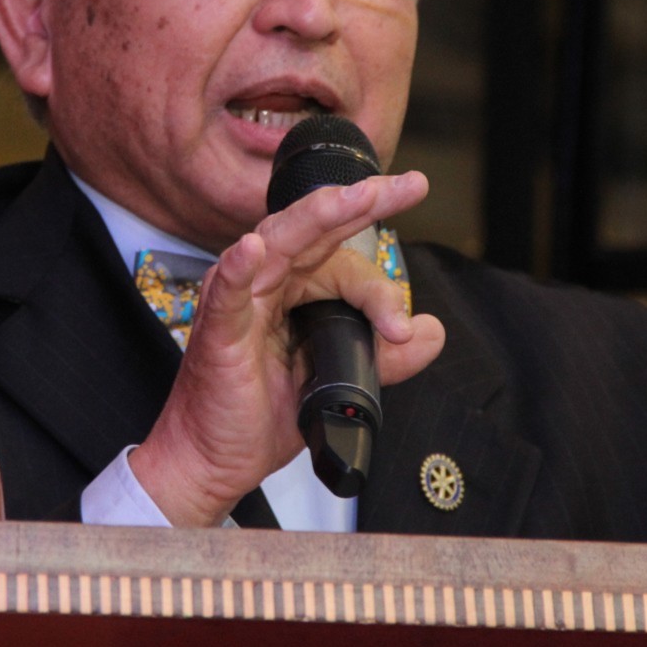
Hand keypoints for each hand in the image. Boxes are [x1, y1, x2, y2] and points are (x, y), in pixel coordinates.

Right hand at [130, 171, 444, 524]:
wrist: (216, 460)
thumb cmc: (264, 414)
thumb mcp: (340, 380)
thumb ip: (387, 355)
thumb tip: (431, 330)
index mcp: (295, 288)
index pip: (345, 263)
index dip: (381, 289)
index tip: (404, 326)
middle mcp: (268, 283)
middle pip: (316, 228)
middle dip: (361, 201)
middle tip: (406, 185)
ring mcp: (240, 301)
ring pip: (278, 242)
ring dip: (314, 217)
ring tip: (350, 199)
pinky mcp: (218, 331)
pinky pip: (227, 294)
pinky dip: (238, 268)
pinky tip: (252, 248)